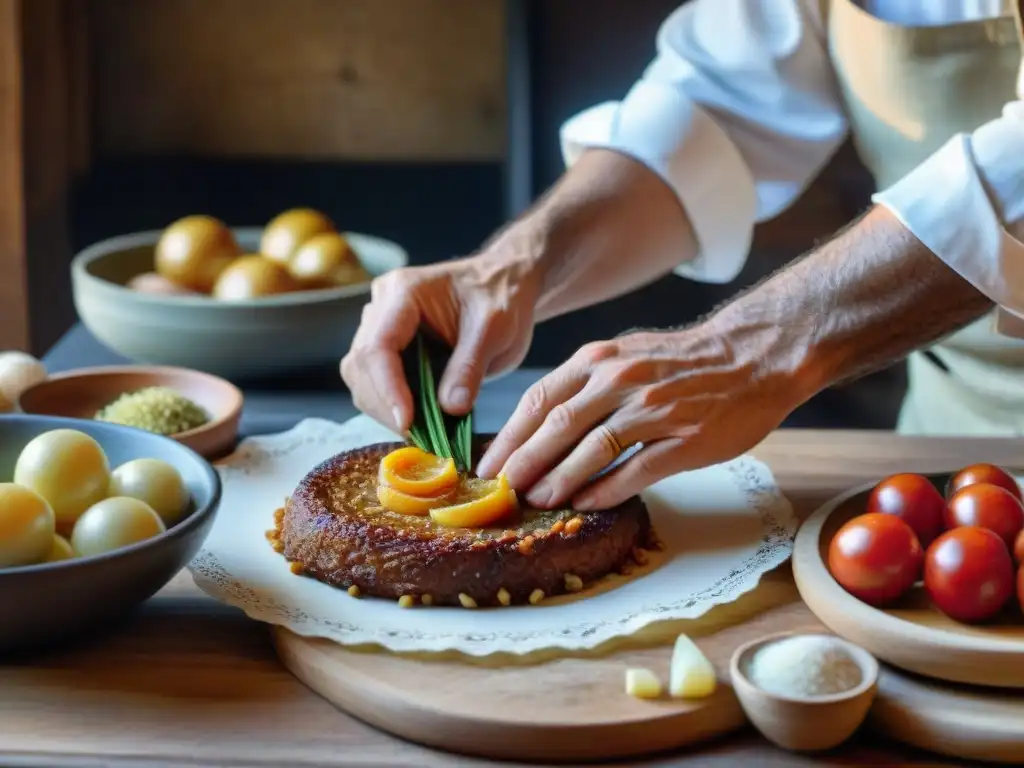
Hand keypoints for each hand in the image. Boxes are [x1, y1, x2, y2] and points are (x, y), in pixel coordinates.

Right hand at [341, 253, 540, 432]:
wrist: (505, 287)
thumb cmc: (501, 297)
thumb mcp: (495, 330)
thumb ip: (470, 368)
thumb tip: (449, 409)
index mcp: (403, 293)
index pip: (378, 346)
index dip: (388, 389)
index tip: (406, 423)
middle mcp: (383, 307)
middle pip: (362, 366)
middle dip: (386, 405)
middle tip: (420, 435)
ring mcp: (382, 326)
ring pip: (362, 378)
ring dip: (386, 409)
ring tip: (422, 430)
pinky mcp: (390, 347)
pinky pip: (377, 383)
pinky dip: (394, 406)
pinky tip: (420, 420)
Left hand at [476, 325, 800, 510]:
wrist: (753, 355)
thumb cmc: (684, 361)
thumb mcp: (626, 353)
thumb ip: (586, 382)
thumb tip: (542, 422)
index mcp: (601, 358)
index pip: (541, 399)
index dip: (510, 436)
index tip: (488, 464)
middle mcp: (622, 379)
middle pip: (558, 426)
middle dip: (524, 462)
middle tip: (501, 491)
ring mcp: (655, 409)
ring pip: (593, 448)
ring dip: (560, 479)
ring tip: (538, 501)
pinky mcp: (685, 438)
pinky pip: (636, 469)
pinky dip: (606, 489)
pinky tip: (587, 504)